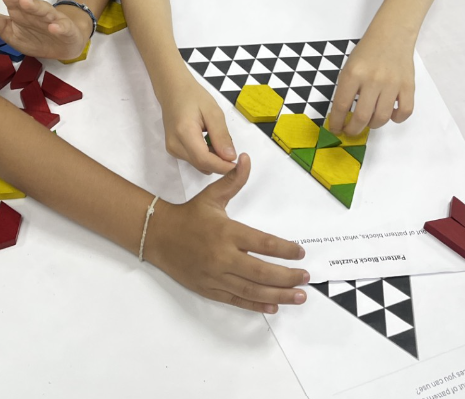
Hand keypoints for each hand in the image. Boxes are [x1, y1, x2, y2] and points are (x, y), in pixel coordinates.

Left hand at [0, 0, 89, 60]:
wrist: (65, 43)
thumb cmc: (35, 35)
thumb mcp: (9, 31)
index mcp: (21, 9)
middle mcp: (36, 10)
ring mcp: (52, 19)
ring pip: (43, 10)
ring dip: (34, 6)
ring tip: (25, 3)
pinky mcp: (65, 30)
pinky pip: (62, 28)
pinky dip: (58, 27)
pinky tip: (53, 27)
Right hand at [144, 154, 308, 313]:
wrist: (158, 235)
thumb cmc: (189, 215)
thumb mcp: (211, 196)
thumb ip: (233, 180)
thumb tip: (246, 159)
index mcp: (226, 232)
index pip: (263, 243)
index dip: (285, 250)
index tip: (300, 252)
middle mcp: (223, 256)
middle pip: (261, 272)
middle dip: (287, 277)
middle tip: (306, 277)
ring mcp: (215, 276)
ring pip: (252, 290)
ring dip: (279, 295)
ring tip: (299, 296)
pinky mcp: (209, 289)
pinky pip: (237, 300)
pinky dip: (256, 305)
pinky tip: (273, 306)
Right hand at [159, 74, 235, 174]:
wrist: (172, 90)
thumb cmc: (193, 96)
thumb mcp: (213, 111)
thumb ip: (221, 135)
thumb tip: (231, 157)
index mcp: (184, 132)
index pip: (205, 160)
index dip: (223, 165)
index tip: (239, 161)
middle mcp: (175, 145)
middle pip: (202, 165)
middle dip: (221, 163)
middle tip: (233, 150)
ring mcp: (173, 149)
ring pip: (199, 164)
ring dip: (214, 159)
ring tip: (218, 140)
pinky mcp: (174, 150)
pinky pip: (194, 160)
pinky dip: (206, 156)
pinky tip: (209, 141)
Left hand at [326, 30, 414, 135]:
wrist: (391, 35)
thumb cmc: (367, 52)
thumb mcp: (349, 67)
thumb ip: (346, 89)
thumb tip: (343, 115)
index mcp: (353, 74)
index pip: (342, 106)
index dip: (337, 122)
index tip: (336, 129)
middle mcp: (372, 80)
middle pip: (362, 116)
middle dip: (354, 129)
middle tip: (351, 131)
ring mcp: (392, 84)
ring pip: (382, 117)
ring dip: (373, 125)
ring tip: (369, 122)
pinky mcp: (408, 86)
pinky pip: (405, 112)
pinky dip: (397, 119)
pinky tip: (390, 115)